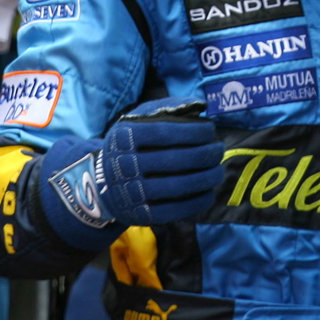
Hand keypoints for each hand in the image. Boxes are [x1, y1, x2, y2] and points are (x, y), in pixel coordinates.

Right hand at [98, 97, 226, 225]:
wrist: (101, 183)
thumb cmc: (130, 144)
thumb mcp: (138, 119)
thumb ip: (168, 108)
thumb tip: (201, 105)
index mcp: (126, 137)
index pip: (165, 132)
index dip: (194, 131)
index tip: (210, 130)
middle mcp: (127, 164)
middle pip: (176, 160)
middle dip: (206, 155)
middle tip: (218, 150)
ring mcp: (133, 192)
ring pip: (179, 186)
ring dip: (207, 178)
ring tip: (218, 171)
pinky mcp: (141, 214)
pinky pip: (175, 210)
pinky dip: (198, 202)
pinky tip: (209, 192)